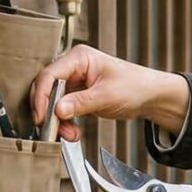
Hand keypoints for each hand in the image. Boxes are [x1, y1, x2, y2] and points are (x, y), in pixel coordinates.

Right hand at [28, 44, 189, 139]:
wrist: (150, 96)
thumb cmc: (135, 86)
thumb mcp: (107, 96)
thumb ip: (81, 103)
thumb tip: (57, 110)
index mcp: (79, 57)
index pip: (50, 74)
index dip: (41, 97)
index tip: (41, 117)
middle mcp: (73, 67)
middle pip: (46, 88)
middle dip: (48, 111)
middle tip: (51, 129)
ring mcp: (74, 81)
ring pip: (52, 101)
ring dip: (57, 120)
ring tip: (69, 134)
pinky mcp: (76, 94)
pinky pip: (61, 109)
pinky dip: (64, 122)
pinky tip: (72, 131)